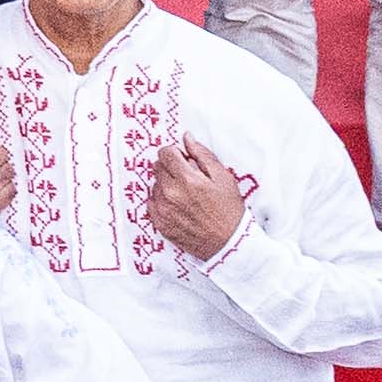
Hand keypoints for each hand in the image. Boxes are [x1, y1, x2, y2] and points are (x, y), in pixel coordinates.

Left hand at [142, 136, 250, 260]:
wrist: (229, 244)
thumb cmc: (229, 210)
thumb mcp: (223, 178)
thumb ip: (203, 154)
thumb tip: (186, 137)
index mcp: (187, 179)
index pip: (165, 153)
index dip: (175, 154)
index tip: (185, 160)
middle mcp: (170, 193)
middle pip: (157, 166)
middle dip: (171, 168)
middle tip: (189, 179)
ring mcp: (162, 209)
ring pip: (155, 184)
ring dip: (166, 185)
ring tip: (186, 196)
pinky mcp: (159, 222)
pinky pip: (152, 202)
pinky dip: (163, 201)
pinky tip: (180, 207)